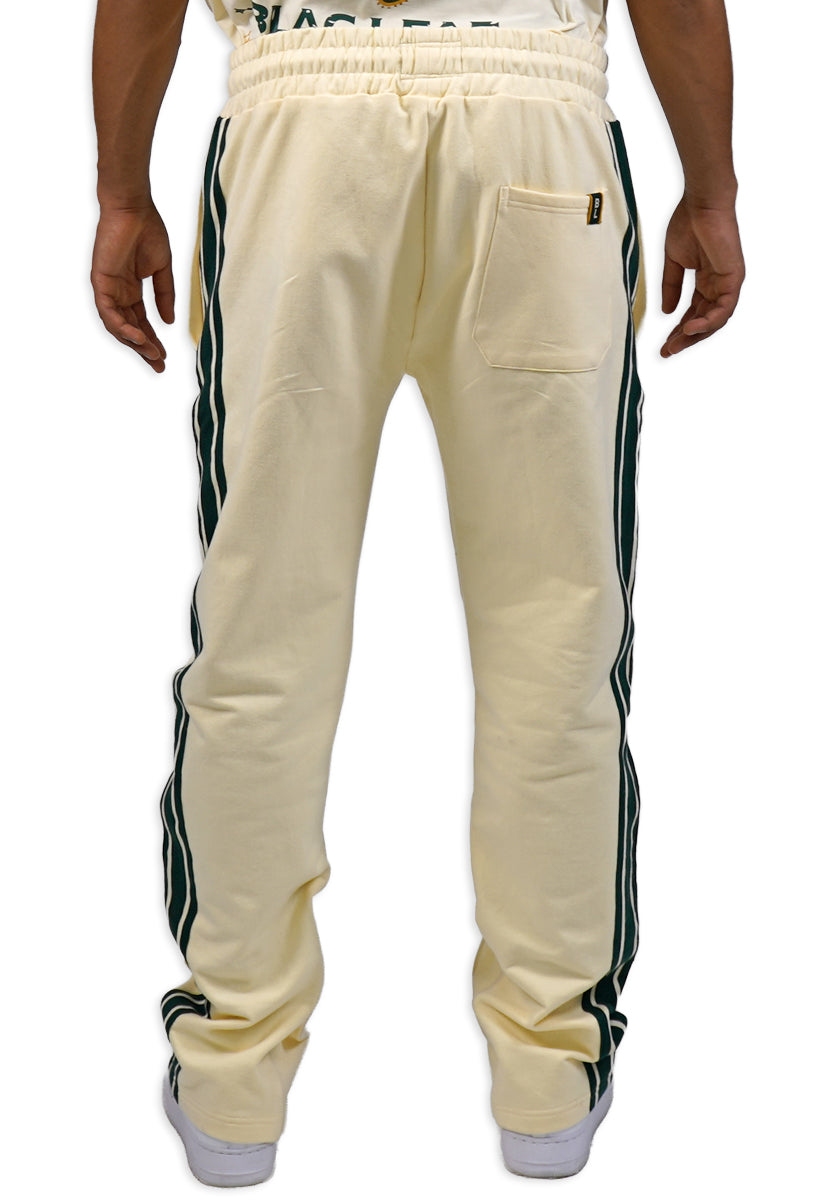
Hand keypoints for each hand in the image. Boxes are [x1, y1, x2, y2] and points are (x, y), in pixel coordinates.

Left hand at [91, 201, 174, 372]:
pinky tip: (137, 337)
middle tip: (159, 365)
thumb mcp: (162, 270)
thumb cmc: (148, 231)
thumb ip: (165, 296)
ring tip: (152, 353)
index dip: (152, 341)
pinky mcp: (100, 282)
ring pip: (117, 325)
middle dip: (144, 349)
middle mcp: (118, 292)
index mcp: (131, 290)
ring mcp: (108, 289)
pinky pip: (108, 312)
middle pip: (129, 329)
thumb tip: (169, 322)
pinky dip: (121, 327)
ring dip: (134, 342)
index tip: (165, 359)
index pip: (141, 322)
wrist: (134, 208)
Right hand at [660, 193, 744, 357]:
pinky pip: (723, 309)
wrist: (701, 204)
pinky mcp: (734, 278)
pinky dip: (708, 322)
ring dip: (695, 335)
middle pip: (704, 321)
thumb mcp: (674, 263)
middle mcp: (718, 285)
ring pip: (715, 320)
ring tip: (675, 344)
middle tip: (667, 351)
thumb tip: (666, 312)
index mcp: (706, 282)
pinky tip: (690, 328)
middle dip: (685, 339)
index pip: (694, 313)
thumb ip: (671, 287)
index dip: (678, 330)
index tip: (663, 345)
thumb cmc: (688, 224)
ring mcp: (728, 283)